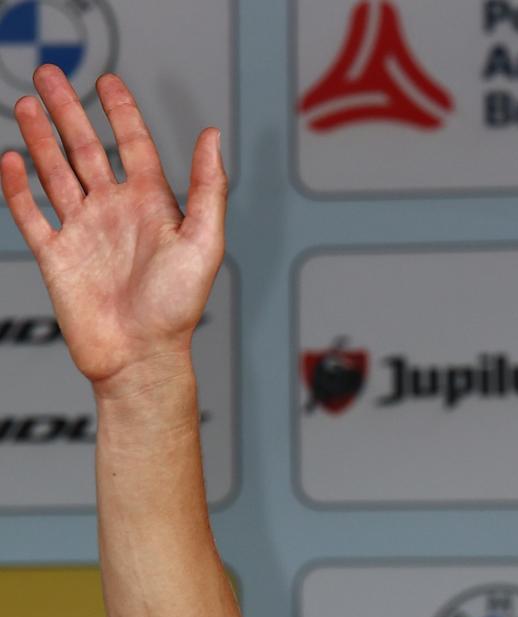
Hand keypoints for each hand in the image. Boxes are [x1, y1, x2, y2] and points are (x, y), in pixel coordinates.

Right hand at [1, 66, 224, 398]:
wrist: (139, 356)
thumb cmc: (177, 308)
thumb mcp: (203, 242)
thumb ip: (208, 188)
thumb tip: (212, 137)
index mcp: (153, 207)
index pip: (134, 147)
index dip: (120, 113)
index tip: (108, 81)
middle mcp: (116, 213)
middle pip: (87, 150)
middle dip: (68, 112)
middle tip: (50, 74)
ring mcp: (83, 232)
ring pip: (56, 173)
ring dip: (42, 139)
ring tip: (28, 104)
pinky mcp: (56, 255)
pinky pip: (32, 214)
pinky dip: (18, 187)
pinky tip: (10, 158)